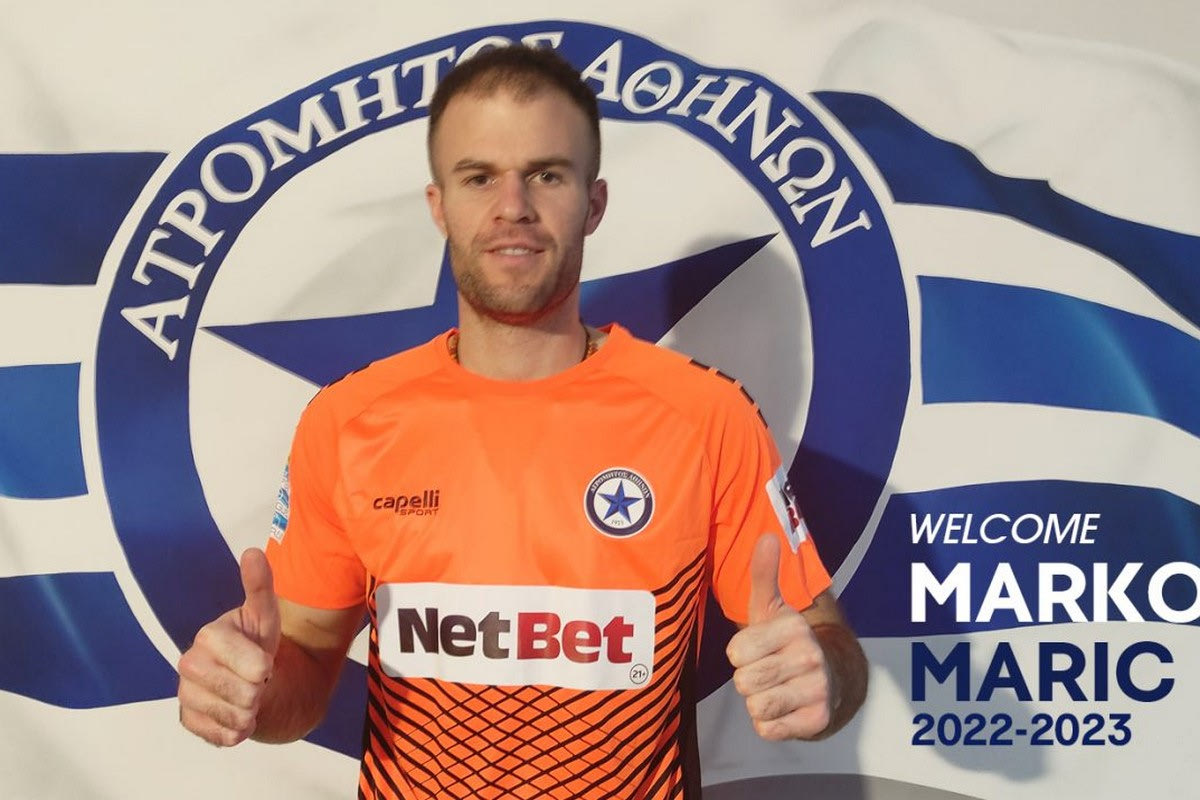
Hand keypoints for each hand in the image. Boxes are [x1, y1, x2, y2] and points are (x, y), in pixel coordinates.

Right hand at [177, 548, 281, 745]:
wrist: (248, 679)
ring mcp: (185, 694)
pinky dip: (238, 731)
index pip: (254, 667)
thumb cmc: (256, 645)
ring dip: (251, 712)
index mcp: (208, 635)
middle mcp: (189, 663)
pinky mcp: (187, 720)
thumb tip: (252, 552)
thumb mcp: (265, 616)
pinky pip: (223, 737)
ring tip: (247, 696)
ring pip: (235, 717)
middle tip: (256, 681)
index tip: (263, 661)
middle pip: (244, 694)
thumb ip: (259, 586)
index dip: (265, 668)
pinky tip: (236, 715)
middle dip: (259, 691)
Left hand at [725, 534, 833, 739]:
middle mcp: (810, 658)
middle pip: (744, 682)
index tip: (759, 649)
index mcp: (794, 629)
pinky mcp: (817, 720)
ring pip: (755, 706)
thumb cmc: (788, 641)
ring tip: (776, 687)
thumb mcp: (772, 608)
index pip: (736, 652)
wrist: (832, 676)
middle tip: (768, 670)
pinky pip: (767, 729)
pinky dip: (769, 723)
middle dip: (748, 679)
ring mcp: (816, 691)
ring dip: (758, 701)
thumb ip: (764, 575)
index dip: (740, 654)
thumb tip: (767, 537)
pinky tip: (785, 707)